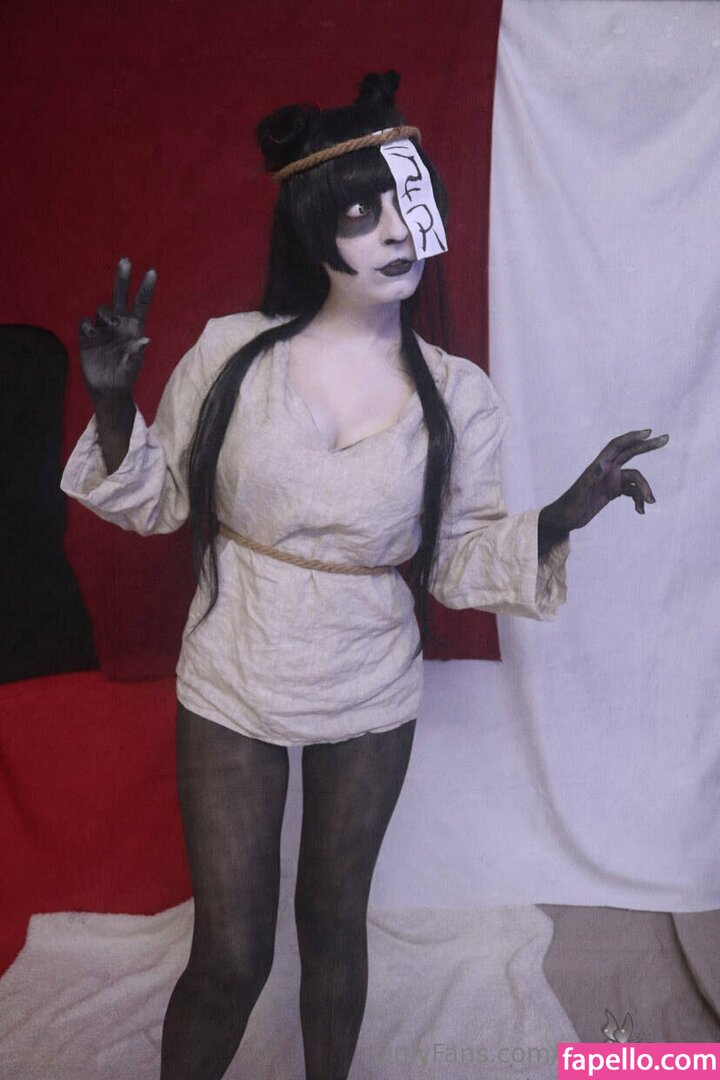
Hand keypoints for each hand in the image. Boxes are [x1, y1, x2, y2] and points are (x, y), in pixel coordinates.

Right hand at [79, 258, 156, 399]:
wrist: (107, 388)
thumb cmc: (125, 376)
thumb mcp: (132, 365)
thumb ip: (137, 352)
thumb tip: (145, 340)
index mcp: (134, 327)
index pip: (141, 303)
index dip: (145, 288)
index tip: (152, 272)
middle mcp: (119, 323)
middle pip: (120, 295)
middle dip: (122, 278)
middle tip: (125, 260)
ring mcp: (102, 328)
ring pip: (101, 309)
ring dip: (105, 313)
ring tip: (109, 325)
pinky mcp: (87, 335)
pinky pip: (85, 322)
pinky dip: (88, 325)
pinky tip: (91, 335)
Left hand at [540, 429, 669, 538]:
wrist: (566, 519)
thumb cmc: (570, 506)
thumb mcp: (580, 494)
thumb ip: (590, 479)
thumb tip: (602, 465)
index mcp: (599, 465)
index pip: (617, 446)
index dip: (632, 437)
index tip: (648, 432)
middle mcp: (607, 469)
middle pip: (631, 453)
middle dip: (648, 446)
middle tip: (666, 439)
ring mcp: (611, 480)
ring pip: (636, 479)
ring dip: (645, 490)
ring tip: (649, 504)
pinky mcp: (613, 491)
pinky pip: (633, 492)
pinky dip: (639, 500)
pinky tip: (640, 511)